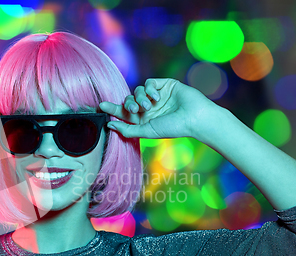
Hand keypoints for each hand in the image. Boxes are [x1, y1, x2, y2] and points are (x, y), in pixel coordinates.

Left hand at [99, 78, 223, 141]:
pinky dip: (149, 89)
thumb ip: (127, 129)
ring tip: (149, 106)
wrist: (194, 117)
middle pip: (128, 101)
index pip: (124, 113)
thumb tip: (109, 125)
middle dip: (127, 104)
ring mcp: (157, 96)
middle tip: (133, 109)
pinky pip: (149, 83)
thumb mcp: (146, 131)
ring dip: (139, 97)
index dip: (112, 109)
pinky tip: (157, 97)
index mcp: (144, 120)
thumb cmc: (172, 128)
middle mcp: (149, 108)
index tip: (101, 105)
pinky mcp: (165, 85)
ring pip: (137, 91)